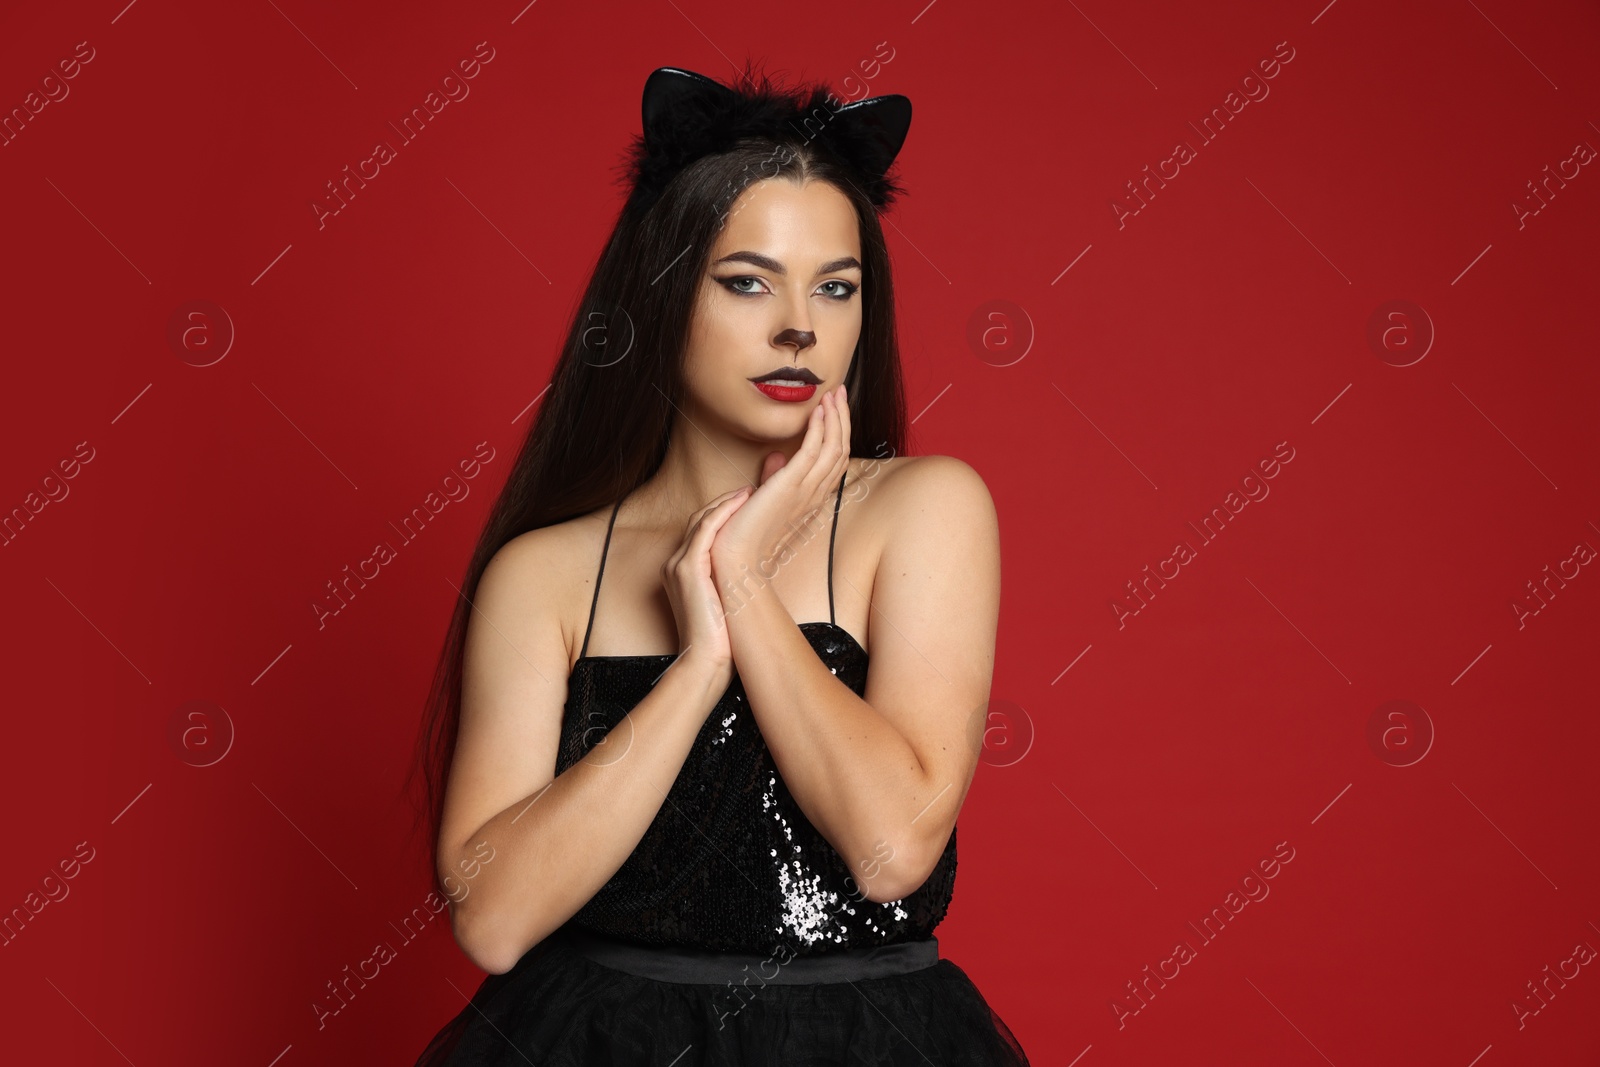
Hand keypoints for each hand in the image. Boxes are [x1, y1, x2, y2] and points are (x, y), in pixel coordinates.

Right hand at [660, 485, 750, 683]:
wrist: (705, 662)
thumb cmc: (718, 640)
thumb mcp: (724, 602)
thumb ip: (729, 581)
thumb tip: (751, 572)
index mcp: (680, 572)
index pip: (700, 532)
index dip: (722, 515)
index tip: (746, 504)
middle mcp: (674, 564)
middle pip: (698, 520)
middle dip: (724, 503)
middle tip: (749, 490)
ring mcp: (678, 565)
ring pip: (702, 520)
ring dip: (726, 502)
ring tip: (749, 491)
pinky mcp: (688, 568)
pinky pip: (705, 529)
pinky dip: (723, 512)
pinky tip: (741, 502)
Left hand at [711, 384, 850, 583]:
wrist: (735, 556)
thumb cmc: (745, 530)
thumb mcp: (764, 498)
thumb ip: (773, 477)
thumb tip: (775, 456)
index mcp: (812, 497)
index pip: (837, 460)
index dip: (840, 431)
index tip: (835, 406)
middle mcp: (814, 494)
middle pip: (842, 450)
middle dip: (843, 417)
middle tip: (840, 391)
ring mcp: (805, 491)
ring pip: (835, 448)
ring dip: (836, 417)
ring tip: (832, 394)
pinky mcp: (791, 486)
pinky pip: (815, 452)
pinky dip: (820, 428)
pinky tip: (818, 411)